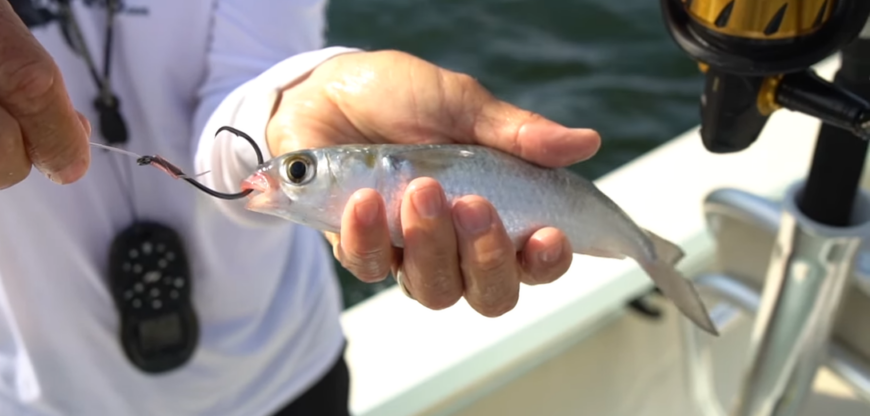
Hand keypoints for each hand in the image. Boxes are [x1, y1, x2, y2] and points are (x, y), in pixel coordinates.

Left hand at [267, 50, 599, 316]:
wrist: (327, 90)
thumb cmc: (402, 96)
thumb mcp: (461, 104)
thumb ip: (516, 132)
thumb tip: (586, 143)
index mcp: (496, 213)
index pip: (533, 264)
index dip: (545, 264)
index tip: (548, 236)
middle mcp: (457, 246)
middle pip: (489, 294)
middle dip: (487, 258)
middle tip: (472, 205)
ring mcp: (407, 252)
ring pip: (433, 290)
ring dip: (431, 246)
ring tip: (420, 191)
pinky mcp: (358, 249)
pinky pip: (369, 267)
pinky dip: (370, 236)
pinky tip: (368, 200)